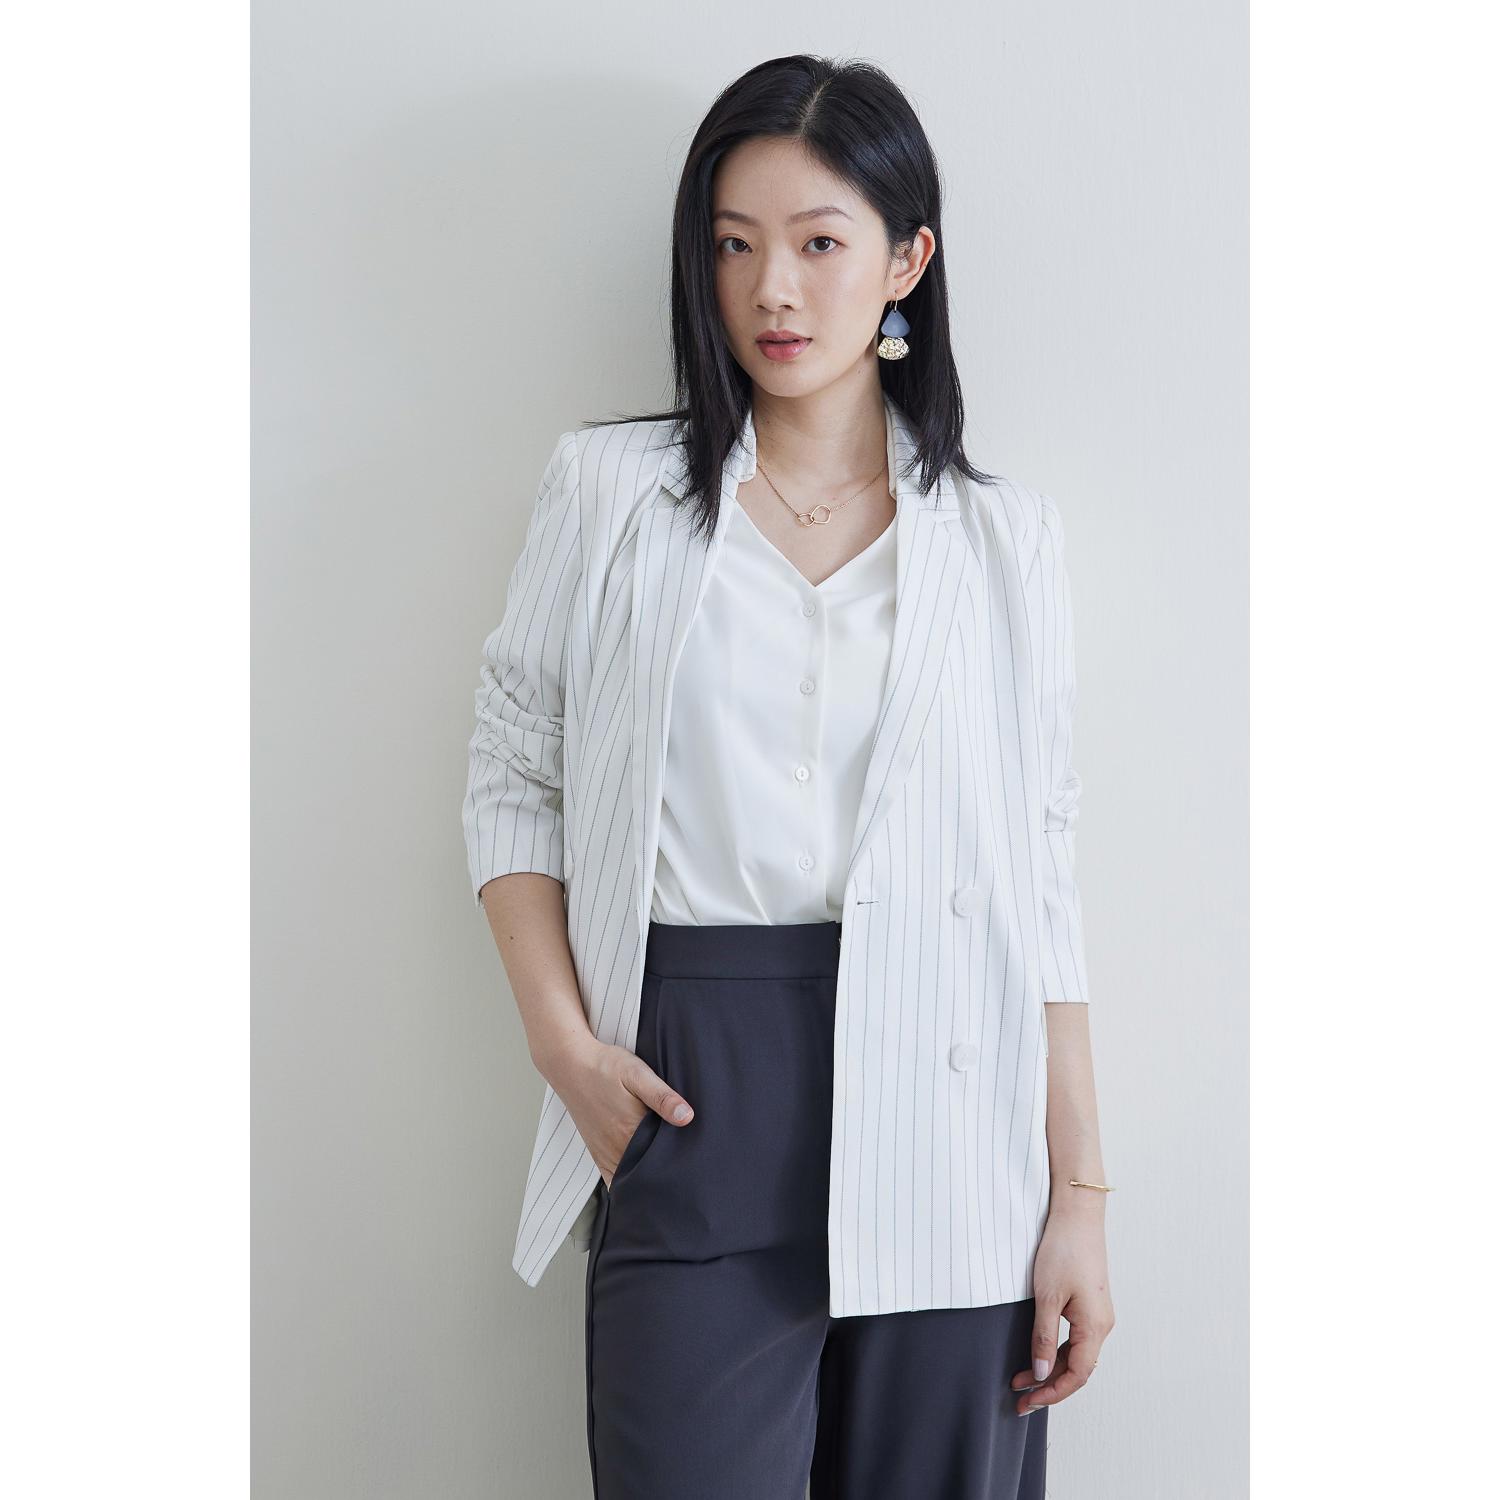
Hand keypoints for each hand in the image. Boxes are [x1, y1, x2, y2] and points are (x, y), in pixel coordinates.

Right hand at [541, 1035, 694, 1187]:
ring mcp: (605, 1153)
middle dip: (666, 1172)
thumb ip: (662, 1097)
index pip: (663, 1160)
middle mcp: (617, 1148)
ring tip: (667, 1170)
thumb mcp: (638, 1073)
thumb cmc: (605, 1067)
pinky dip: (627, 1180)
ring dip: (647, 1177)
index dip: (680, 1161)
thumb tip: (688, 1118)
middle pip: (648, 1172)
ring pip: (631, 1178)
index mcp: (631, 1131)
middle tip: (684, 1166)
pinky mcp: (597, 1152)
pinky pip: (613, 1178)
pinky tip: (640, 1173)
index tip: (693, 1160)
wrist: (571, 1065)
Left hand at [1010, 1197, 1114, 1415]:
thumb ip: (1044, 1338)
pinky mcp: (1091, 1303)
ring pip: (1077, 1354)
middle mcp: (1102, 1324)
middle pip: (1078, 1369)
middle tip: (1019, 1398)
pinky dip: (1057, 1351)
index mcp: (1095, 1326)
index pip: (1077, 1375)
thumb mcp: (1047, 1297)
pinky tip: (1038, 1354)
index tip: (1026, 1401)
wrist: (1077, 1214)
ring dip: (1051, 1369)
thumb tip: (1042, 1375)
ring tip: (1021, 1379)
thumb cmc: (1063, 1250)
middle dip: (1049, 1386)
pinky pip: (1077, 1338)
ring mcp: (1098, 1314)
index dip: (1052, 1393)